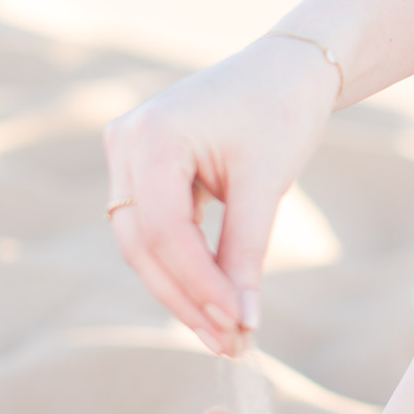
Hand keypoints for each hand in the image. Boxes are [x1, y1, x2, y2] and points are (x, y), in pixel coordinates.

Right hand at [104, 36, 340, 353]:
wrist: (288, 69)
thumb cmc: (282, 113)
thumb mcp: (266, 183)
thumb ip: (247, 253)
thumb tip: (244, 322)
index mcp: (153, 136)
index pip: (166, 231)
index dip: (199, 285)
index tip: (237, 325)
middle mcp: (126, 142)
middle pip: (144, 244)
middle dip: (187, 298)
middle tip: (229, 344)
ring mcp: (127, 154)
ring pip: (144, 243)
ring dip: (183, 290)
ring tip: (226, 334)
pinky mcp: (141, 167)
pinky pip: (155, 228)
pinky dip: (184, 264)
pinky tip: (215, 301)